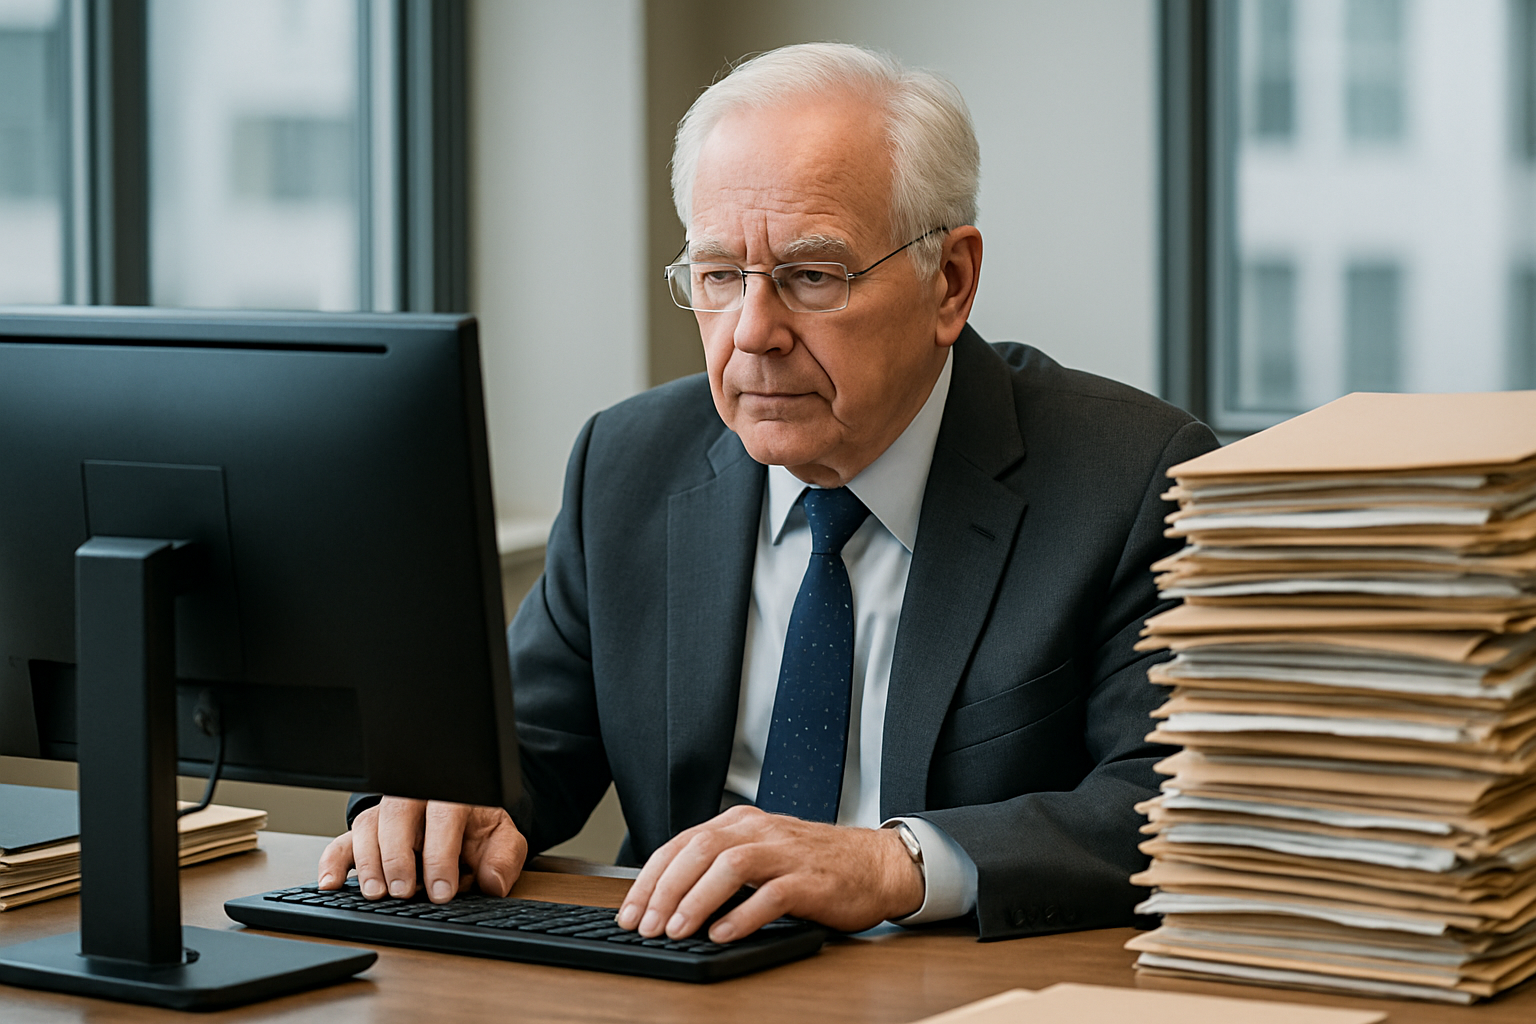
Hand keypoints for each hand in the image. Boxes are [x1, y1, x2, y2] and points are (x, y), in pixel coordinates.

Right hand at [317, 797, 527, 903]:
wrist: (463, 820)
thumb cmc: (478, 830)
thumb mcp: (502, 839)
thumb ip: (504, 859)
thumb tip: (493, 883)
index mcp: (453, 795)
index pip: (444, 816)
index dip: (441, 855)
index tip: (442, 890)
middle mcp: (416, 799)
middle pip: (398, 815)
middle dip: (398, 856)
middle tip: (404, 891)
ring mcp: (388, 815)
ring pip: (368, 827)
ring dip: (368, 862)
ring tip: (376, 893)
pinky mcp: (367, 833)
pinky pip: (343, 842)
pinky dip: (333, 862)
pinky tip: (331, 883)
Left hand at [615, 806, 922, 942]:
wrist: (876, 865)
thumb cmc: (815, 865)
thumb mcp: (760, 855)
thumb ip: (720, 868)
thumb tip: (667, 903)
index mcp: (740, 823)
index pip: (681, 844)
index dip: (650, 879)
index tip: (631, 912)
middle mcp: (759, 831)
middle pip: (698, 851)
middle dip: (665, 890)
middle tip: (646, 925)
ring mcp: (786, 853)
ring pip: (730, 866)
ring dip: (696, 900)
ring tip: (676, 929)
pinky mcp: (810, 879)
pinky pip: (771, 894)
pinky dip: (741, 916)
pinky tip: (722, 934)